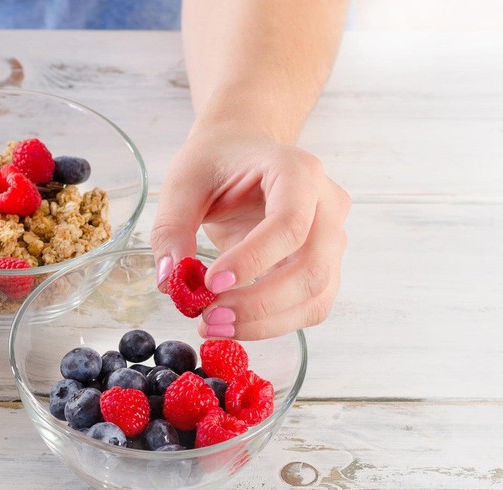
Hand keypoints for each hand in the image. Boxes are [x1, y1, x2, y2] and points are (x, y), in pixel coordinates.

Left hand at [151, 123, 349, 339]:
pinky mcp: (324, 265)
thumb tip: (170, 281)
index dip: (253, 260)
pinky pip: (310, 306)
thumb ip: (172, 229)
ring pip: (316, 296)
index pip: (290, 223)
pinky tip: (234, 323)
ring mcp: (331, 238)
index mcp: (297, 170)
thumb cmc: (217, 161)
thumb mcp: (183, 183)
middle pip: (312, 269)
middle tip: (209, 318)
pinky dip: (273, 324)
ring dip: (266, 323)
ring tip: (213, 325)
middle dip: (259, 304)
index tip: (210, 283)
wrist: (243, 152)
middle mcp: (327, 204)